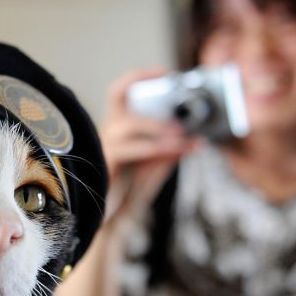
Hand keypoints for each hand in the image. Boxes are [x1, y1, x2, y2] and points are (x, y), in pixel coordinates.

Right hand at [99, 67, 201, 231]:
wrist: (113, 222)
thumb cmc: (130, 192)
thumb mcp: (156, 164)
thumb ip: (170, 148)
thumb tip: (193, 134)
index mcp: (118, 127)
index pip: (121, 91)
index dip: (140, 76)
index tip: (167, 73)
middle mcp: (106, 131)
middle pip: (118, 94)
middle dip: (147, 90)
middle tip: (179, 98)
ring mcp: (103, 145)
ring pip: (131, 124)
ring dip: (161, 128)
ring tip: (185, 135)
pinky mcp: (104, 163)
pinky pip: (133, 148)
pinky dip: (159, 147)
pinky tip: (180, 150)